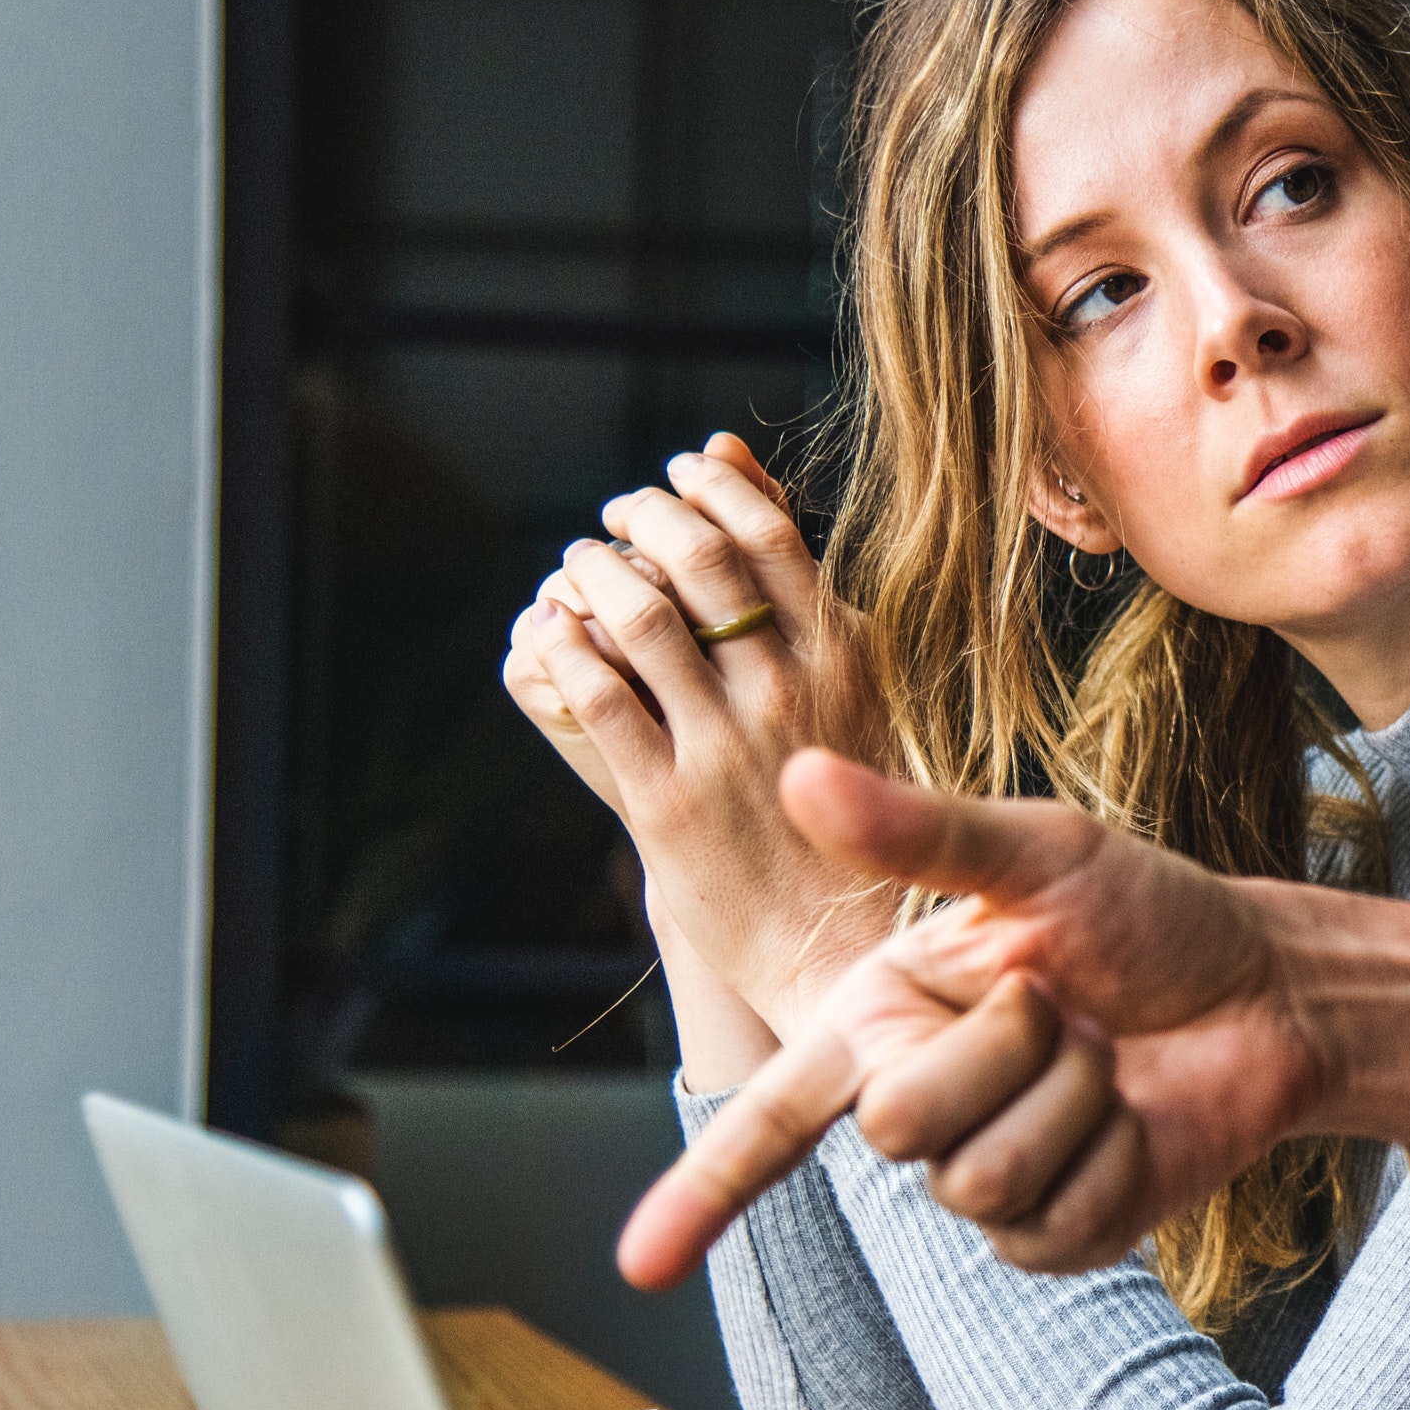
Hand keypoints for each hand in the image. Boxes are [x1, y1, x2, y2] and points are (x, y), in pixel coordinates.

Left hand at [500, 437, 894, 1047]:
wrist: (842, 943)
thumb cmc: (855, 809)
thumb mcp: (855, 690)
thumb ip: (804, 593)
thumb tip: (740, 467)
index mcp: (846, 659)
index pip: (769, 533)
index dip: (711, 488)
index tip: (679, 472)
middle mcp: (789, 693)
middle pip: (700, 560)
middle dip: (644, 515)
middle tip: (617, 512)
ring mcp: (726, 748)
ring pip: (642, 620)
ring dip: (594, 573)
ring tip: (578, 565)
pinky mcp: (667, 804)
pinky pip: (599, 699)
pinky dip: (564, 650)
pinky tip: (554, 633)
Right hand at [614, 752, 1409, 1287]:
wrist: (1265, 989)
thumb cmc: (1150, 914)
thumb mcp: (1041, 854)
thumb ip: (920, 831)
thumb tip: (800, 773)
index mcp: (882, 1018)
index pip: (772, 1117)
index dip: (700, 1193)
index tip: (635, 1266)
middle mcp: (917, 1103)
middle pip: (894, 1124)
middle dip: (1002, 1047)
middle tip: (1065, 1003)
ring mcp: (984, 1179)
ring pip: (976, 1176)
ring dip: (1067, 1098)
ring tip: (1105, 1054)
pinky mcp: (1055, 1234)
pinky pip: (1046, 1222)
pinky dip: (1108, 1154)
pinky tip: (1134, 1117)